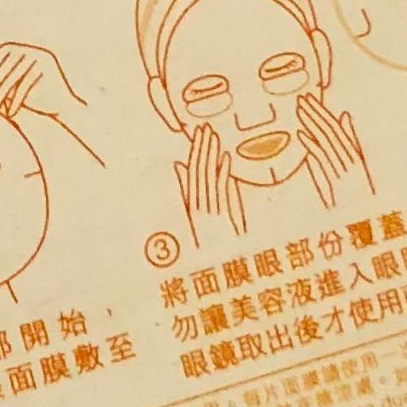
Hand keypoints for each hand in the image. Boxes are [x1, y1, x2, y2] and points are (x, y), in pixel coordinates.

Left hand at [0, 39, 81, 128]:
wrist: (62, 102)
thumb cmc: (29, 98)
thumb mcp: (5, 89)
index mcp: (5, 49)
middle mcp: (18, 48)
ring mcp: (32, 54)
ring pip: (6, 84)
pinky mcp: (45, 63)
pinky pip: (25, 86)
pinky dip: (16, 101)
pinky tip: (11, 116)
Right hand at [177, 116, 242, 241]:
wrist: (225, 279)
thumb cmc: (217, 250)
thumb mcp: (204, 222)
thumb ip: (193, 193)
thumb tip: (180, 165)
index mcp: (195, 210)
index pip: (194, 174)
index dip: (197, 152)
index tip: (201, 132)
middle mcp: (200, 211)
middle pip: (199, 174)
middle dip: (202, 149)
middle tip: (205, 126)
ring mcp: (211, 216)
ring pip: (208, 181)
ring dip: (211, 156)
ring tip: (213, 135)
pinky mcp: (222, 223)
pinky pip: (222, 195)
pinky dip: (224, 177)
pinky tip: (227, 160)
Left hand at [295, 92, 367, 205]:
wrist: (369, 227)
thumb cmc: (361, 204)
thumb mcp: (357, 172)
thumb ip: (351, 144)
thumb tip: (344, 116)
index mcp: (355, 159)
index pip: (336, 130)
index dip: (322, 114)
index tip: (309, 100)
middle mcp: (351, 163)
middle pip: (332, 133)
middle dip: (316, 113)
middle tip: (302, 97)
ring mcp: (346, 173)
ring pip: (327, 144)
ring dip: (312, 125)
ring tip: (300, 109)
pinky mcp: (340, 185)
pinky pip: (325, 163)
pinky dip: (313, 148)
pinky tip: (302, 136)